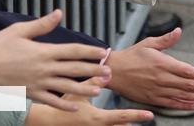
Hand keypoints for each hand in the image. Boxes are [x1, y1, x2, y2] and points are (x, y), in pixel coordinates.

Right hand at [0, 10, 110, 110]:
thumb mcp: (20, 30)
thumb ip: (42, 25)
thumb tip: (59, 13)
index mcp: (44, 51)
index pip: (74, 51)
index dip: (90, 52)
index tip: (104, 52)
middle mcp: (44, 68)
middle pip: (75, 69)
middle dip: (94, 71)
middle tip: (109, 72)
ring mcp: (38, 83)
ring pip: (67, 87)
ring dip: (85, 89)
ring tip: (99, 91)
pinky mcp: (30, 94)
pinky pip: (51, 101)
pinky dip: (64, 105)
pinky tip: (75, 108)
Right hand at [25, 77, 154, 123]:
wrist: (43, 123)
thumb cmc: (59, 108)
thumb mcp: (76, 94)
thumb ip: (92, 82)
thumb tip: (107, 73)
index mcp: (96, 119)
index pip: (121, 117)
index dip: (137, 115)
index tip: (150, 114)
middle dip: (132, 123)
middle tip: (146, 117)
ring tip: (132, 122)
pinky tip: (115, 125)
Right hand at [106, 28, 193, 109]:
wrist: (112, 72)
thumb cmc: (131, 55)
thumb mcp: (148, 43)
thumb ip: (166, 40)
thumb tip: (179, 31)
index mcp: (163, 63)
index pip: (187, 71)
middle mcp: (162, 78)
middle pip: (188, 85)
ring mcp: (157, 90)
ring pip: (182, 96)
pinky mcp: (152, 99)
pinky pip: (170, 103)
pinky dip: (183, 105)